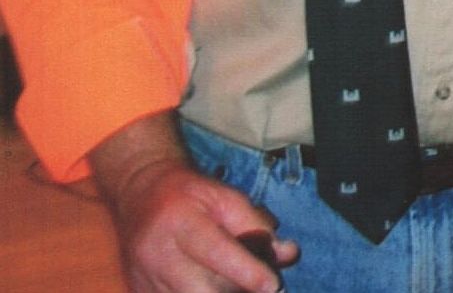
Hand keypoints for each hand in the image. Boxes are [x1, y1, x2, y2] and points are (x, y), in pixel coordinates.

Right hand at [89, 114, 297, 290]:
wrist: (140, 194)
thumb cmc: (189, 194)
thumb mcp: (225, 196)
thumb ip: (256, 224)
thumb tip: (288, 254)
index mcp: (180, 222)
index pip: (216, 252)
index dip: (247, 271)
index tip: (274, 285)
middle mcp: (156, 254)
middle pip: (201, 289)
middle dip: (236, 290)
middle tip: (261, 285)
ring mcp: (143, 280)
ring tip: (239, 283)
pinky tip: (214, 286)